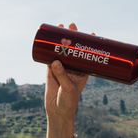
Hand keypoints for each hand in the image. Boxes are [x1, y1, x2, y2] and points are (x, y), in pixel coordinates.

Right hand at [44, 23, 89, 137]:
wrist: (57, 112)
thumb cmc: (69, 102)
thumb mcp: (68, 88)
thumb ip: (62, 75)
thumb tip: (55, 61)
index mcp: (83, 72)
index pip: (87, 55)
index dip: (88, 44)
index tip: (90, 33)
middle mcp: (73, 69)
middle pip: (73, 49)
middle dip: (72, 37)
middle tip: (71, 25)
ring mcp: (61, 69)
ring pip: (61, 51)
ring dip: (60, 41)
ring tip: (59, 28)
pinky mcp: (50, 72)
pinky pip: (49, 58)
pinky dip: (48, 50)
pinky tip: (47, 41)